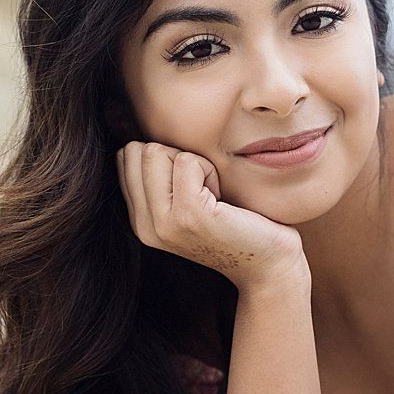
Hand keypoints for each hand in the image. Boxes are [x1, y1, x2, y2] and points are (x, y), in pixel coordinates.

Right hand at [116, 141, 305, 290]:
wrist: (267, 263)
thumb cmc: (235, 223)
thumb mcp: (186, 200)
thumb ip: (160, 176)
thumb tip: (133, 130)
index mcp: (140, 221)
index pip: (125, 157)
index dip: (164, 158)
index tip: (192, 187)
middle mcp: (145, 226)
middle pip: (138, 150)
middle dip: (176, 157)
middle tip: (204, 190)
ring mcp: (164, 223)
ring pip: (156, 151)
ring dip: (194, 164)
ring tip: (213, 196)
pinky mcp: (188, 216)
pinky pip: (187, 161)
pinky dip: (210, 170)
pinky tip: (222, 198)